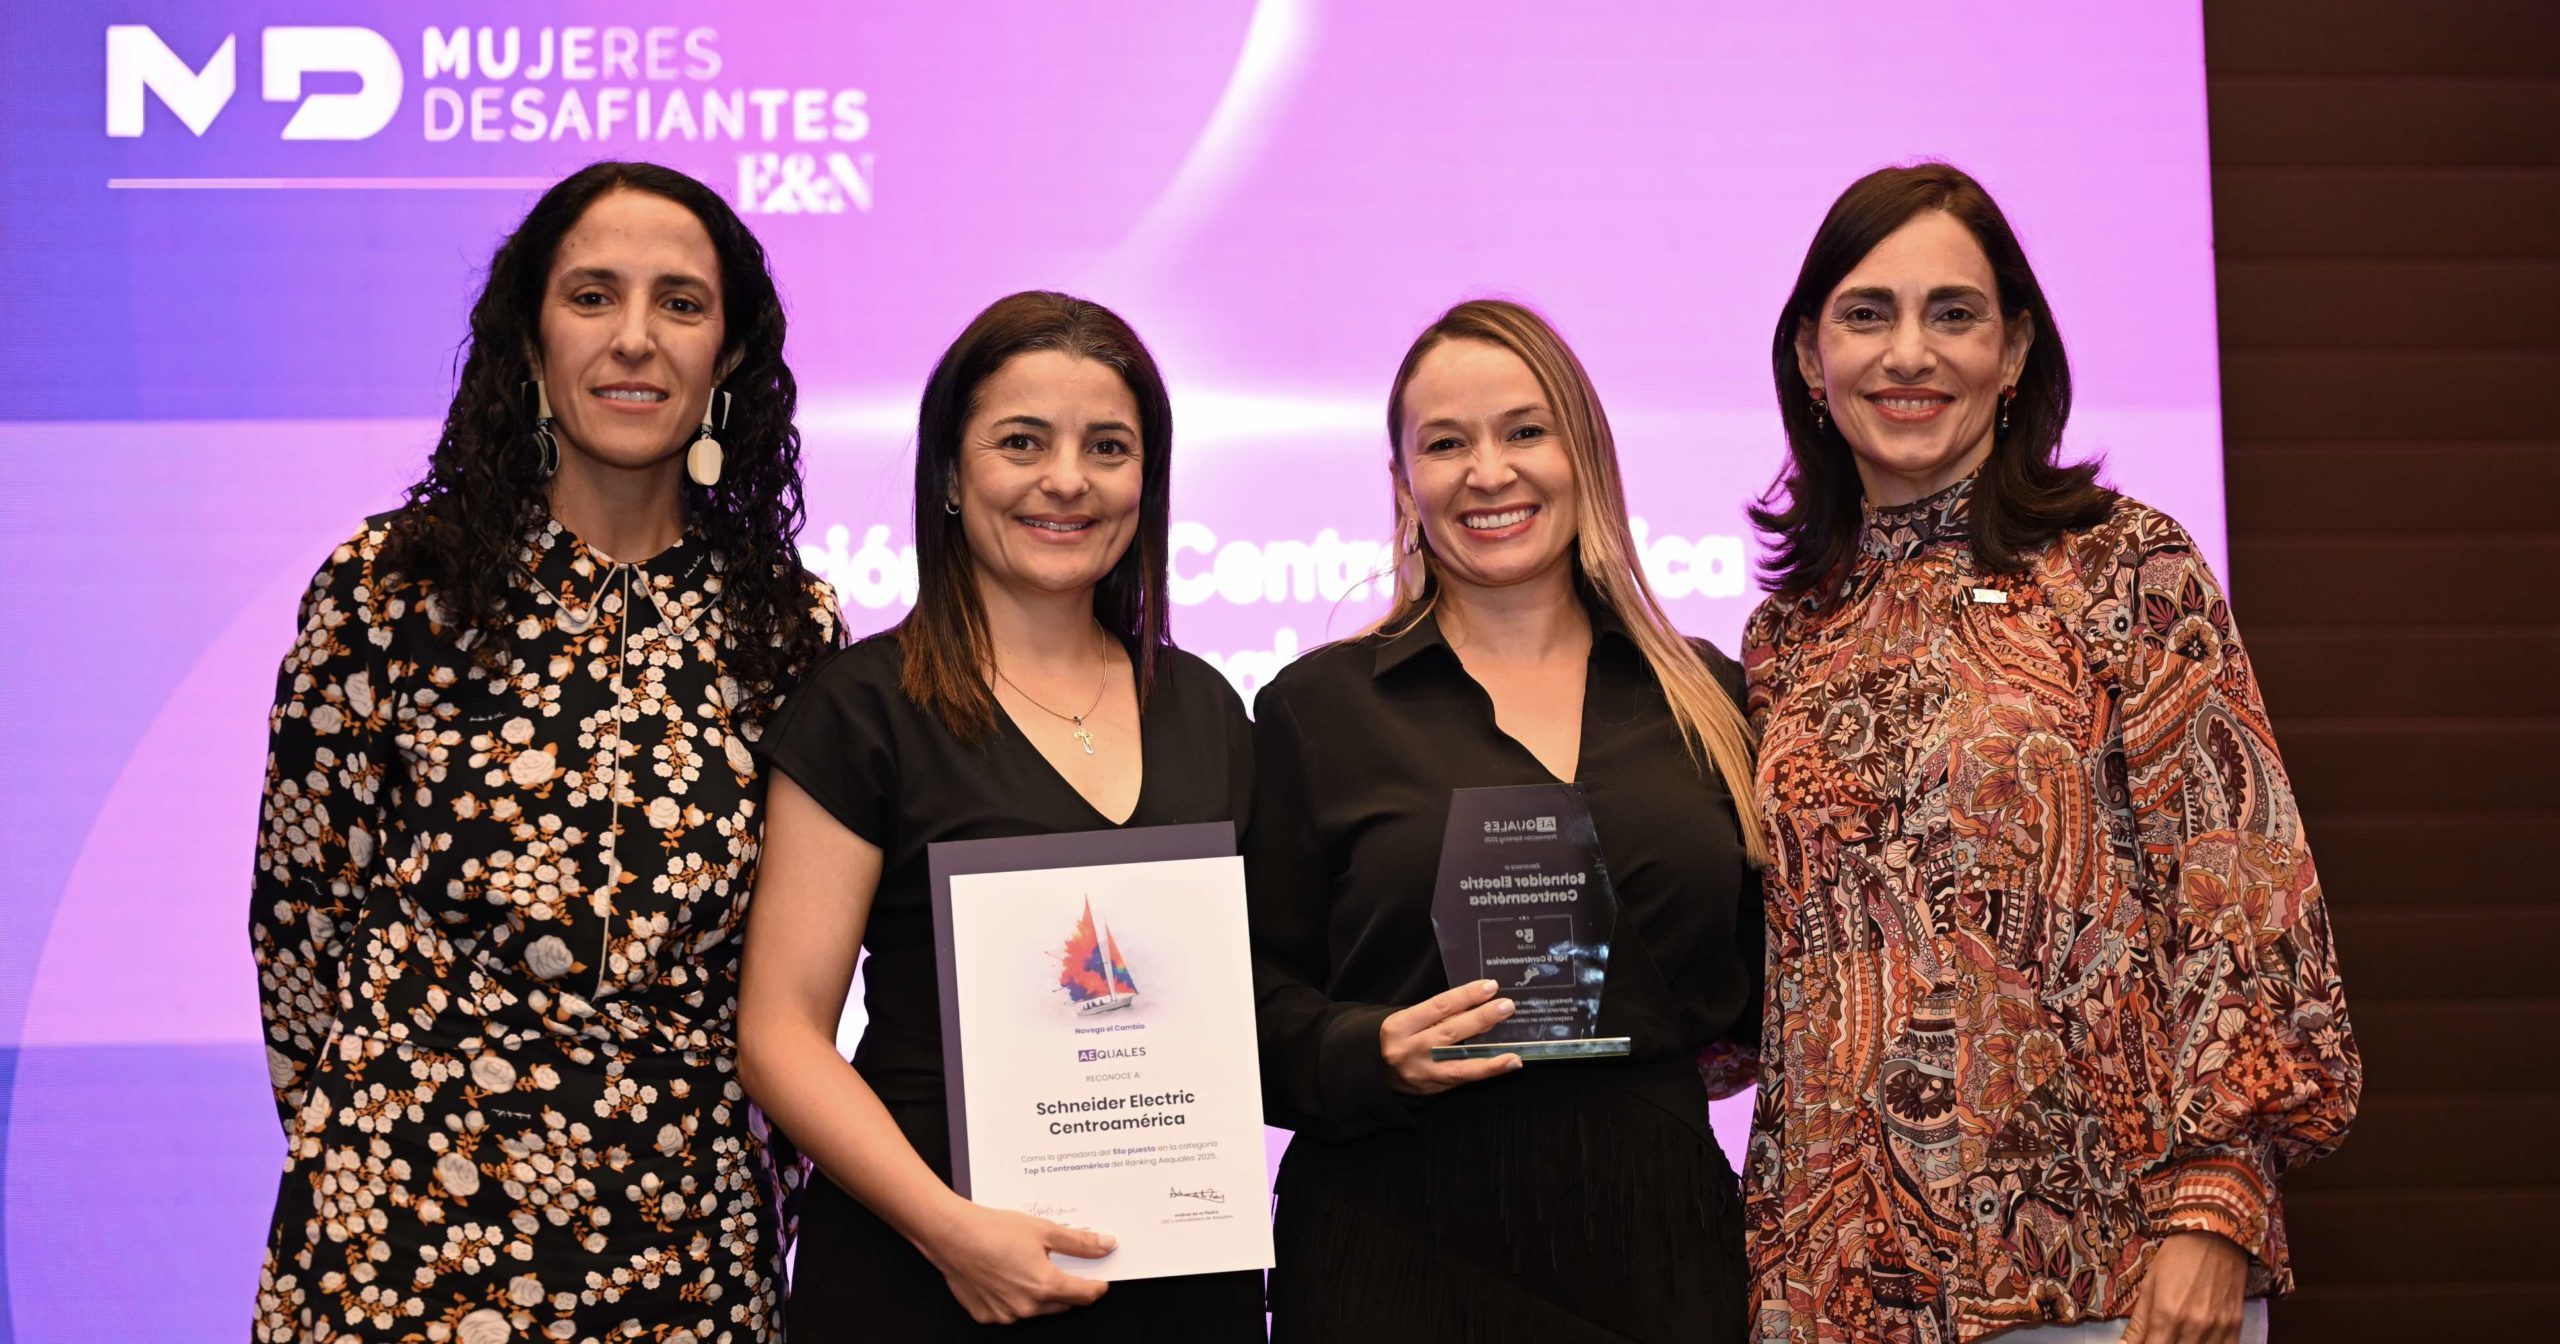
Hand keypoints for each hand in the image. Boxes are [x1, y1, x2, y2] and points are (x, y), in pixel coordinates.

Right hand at [918, 1201, 1113, 1324]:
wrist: (950, 1234)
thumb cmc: (993, 1230)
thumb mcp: (1044, 1229)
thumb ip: (1079, 1243)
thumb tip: (1107, 1245)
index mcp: (1045, 1286)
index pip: (1085, 1295)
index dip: (1097, 1286)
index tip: (1101, 1279)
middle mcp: (1027, 1307)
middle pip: (1062, 1303)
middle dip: (1067, 1287)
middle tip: (1061, 1264)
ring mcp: (1005, 1314)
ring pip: (1036, 1309)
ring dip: (1040, 1293)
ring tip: (1028, 1264)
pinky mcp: (986, 1315)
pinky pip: (1010, 1310)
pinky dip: (1014, 1297)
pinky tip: (1006, 1274)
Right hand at [1380, 979, 1523, 1094]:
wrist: (1369, 1070)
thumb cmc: (1396, 1037)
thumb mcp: (1407, 1019)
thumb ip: (1436, 1015)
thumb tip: (1477, 1005)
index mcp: (1400, 1026)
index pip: (1438, 1007)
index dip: (1466, 996)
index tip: (1490, 987)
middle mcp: (1409, 1050)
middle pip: (1450, 1033)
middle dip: (1481, 1019)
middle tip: (1506, 1007)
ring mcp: (1421, 1073)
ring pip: (1459, 1064)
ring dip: (1490, 1058)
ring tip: (1514, 1053)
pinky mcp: (1431, 1089)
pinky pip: (1462, 1079)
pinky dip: (1486, 1071)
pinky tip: (1507, 1064)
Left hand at [2122, 1231, 2248, 1343]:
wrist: (2215, 1239)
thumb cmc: (2175, 1258)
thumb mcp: (2149, 1285)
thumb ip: (2138, 1322)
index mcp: (2167, 1315)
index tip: (2146, 1343)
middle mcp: (2193, 1326)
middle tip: (2162, 1336)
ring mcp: (2217, 1328)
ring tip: (2178, 1337)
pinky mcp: (2235, 1326)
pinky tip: (2199, 1340)